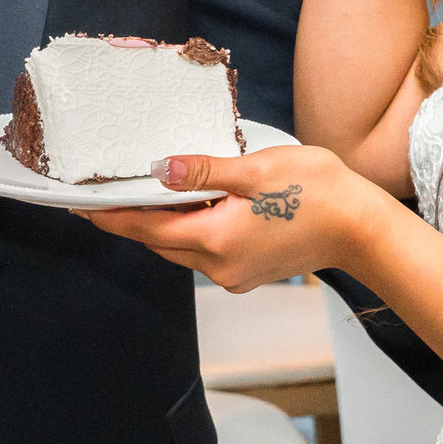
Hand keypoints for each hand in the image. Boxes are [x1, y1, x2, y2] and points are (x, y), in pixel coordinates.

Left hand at [87, 145, 380, 291]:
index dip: (110, 215)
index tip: (79, 206)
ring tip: (146, 192)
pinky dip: (190, 230)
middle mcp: (218, 267)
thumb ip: (203, 172)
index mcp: (215, 240)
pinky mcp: (247, 273)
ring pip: (180, 247)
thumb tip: (159, 170)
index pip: (145, 228)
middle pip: (159, 241)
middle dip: (132, 218)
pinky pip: (203, 252)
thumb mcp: (255, 169)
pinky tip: (192, 205)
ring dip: (163, 223)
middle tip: (106, 191)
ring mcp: (233, 274)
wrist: (363, 228)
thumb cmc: (317, 192)